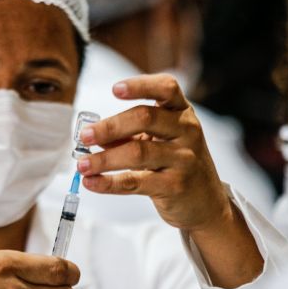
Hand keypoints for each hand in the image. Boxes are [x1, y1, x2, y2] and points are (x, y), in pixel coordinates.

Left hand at [76, 74, 230, 231]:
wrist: (205, 202)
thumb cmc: (176, 165)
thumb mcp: (158, 142)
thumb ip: (128, 135)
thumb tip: (92, 134)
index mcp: (181, 113)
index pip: (166, 88)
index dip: (140, 85)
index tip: (115, 89)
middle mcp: (187, 131)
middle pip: (145, 118)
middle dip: (110, 126)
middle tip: (85, 135)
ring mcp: (183, 159)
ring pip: (138, 153)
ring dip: (104, 159)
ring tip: (82, 164)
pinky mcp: (175, 186)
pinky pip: (136, 182)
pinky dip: (109, 182)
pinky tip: (92, 182)